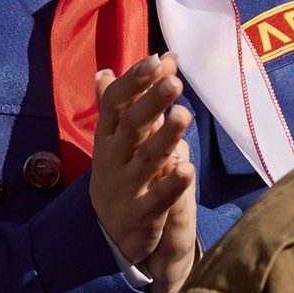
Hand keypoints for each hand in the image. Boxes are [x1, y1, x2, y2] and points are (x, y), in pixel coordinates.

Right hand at [89, 51, 197, 292]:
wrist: (105, 232)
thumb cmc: (119, 171)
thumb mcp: (117, 135)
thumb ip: (132, 99)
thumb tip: (143, 60)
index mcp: (109, 135)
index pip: (116, 102)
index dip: (135, 81)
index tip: (158, 60)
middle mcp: (114, 158)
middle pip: (132, 126)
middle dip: (152, 102)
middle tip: (174, 82)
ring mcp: (127, 186)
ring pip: (146, 159)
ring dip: (165, 137)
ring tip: (184, 115)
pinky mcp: (142, 215)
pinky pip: (158, 198)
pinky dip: (172, 185)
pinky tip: (188, 170)